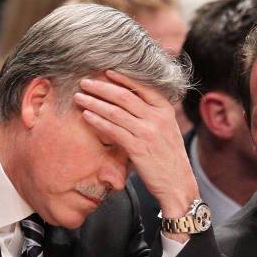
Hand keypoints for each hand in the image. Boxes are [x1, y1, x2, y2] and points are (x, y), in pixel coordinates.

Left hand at [74, 70, 198, 219]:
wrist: (178, 185)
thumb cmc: (169, 160)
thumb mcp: (166, 132)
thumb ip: (151, 117)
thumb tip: (129, 107)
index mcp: (165, 110)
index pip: (142, 86)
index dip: (122, 77)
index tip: (106, 71)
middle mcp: (157, 118)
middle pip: (124, 96)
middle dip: (101, 87)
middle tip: (84, 82)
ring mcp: (147, 132)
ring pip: (115, 111)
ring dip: (94, 102)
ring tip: (79, 97)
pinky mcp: (138, 148)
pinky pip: (113, 130)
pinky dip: (98, 121)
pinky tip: (86, 116)